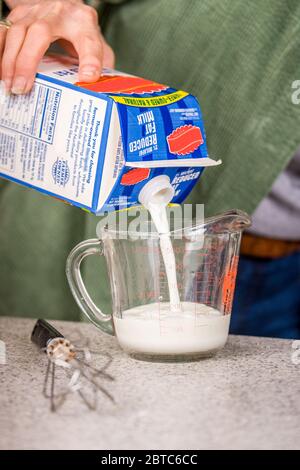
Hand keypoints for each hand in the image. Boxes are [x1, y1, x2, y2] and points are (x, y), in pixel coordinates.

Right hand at [0, 0, 114, 93]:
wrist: (64, 7)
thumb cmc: (79, 32)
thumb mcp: (97, 46)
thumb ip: (100, 66)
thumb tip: (98, 91)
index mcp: (84, 23)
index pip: (89, 40)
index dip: (90, 59)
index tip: (88, 76)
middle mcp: (59, 12)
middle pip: (40, 32)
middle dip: (28, 62)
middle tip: (22, 88)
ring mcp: (36, 11)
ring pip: (17, 31)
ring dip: (10, 60)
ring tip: (9, 84)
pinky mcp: (19, 14)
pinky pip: (4, 31)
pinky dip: (0, 51)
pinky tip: (1, 71)